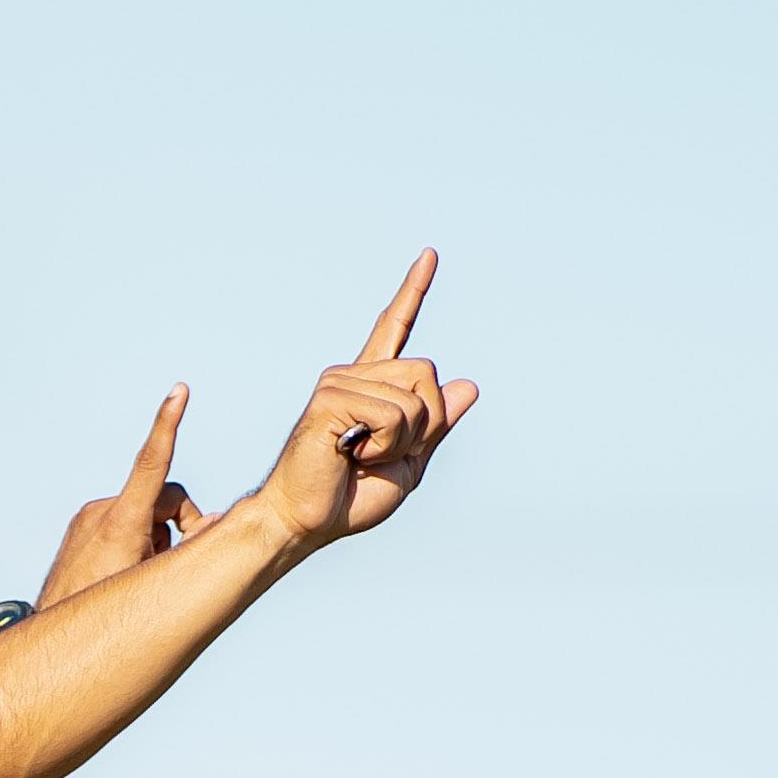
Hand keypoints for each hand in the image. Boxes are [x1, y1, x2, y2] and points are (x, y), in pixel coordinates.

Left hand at [35, 385, 207, 608]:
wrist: (55, 637)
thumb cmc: (106, 613)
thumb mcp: (154, 583)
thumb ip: (187, 553)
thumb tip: (214, 528)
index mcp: (122, 522)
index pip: (152, 462)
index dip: (168, 424)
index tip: (178, 392)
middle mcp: (102, 512)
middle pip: (164, 498)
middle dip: (180, 526)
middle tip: (176, 562)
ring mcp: (89, 519)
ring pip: (146, 514)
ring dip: (157, 539)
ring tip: (141, 574)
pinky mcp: (81, 528)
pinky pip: (124, 523)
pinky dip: (137, 540)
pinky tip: (124, 571)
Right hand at [241, 252, 478, 555]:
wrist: (308, 521)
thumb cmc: (350, 496)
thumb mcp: (410, 463)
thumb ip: (437, 426)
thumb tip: (469, 385)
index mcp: (372, 385)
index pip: (395, 328)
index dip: (413, 291)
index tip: (430, 256)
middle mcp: (354, 374)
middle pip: (428, 374)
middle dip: (424, 424)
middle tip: (382, 452)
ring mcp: (339, 382)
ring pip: (415, 400)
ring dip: (401, 442)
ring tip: (361, 455)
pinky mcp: (330, 398)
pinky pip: (393, 415)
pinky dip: (386, 446)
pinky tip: (353, 453)